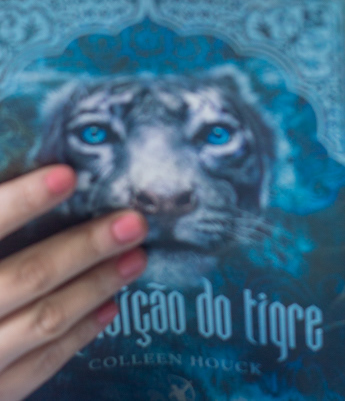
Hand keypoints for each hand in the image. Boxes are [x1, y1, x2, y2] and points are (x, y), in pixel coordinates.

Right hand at [0, 164, 146, 400]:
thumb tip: (8, 174)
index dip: (22, 202)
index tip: (68, 175)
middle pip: (27, 276)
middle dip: (85, 247)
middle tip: (132, 221)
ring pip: (43, 321)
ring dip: (94, 286)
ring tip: (135, 257)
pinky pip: (39, 366)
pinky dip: (77, 335)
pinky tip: (107, 307)